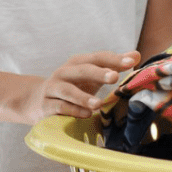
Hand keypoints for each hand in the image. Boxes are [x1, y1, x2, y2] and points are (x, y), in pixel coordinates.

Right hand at [19, 50, 141, 123]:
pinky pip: (60, 107)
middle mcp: (64, 73)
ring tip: (98, 104)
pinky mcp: (46, 105)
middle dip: (98, 73)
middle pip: (81, 70)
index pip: (97, 57)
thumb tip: (136, 55)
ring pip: (68, 91)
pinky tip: (86, 115)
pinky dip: (73, 111)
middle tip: (114, 78)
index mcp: (77, 63)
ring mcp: (53, 88)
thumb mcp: (91, 76)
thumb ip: (112, 66)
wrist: (36, 100)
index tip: (131, 62)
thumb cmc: (71, 87)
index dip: (114, 59)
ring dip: (83, 97)